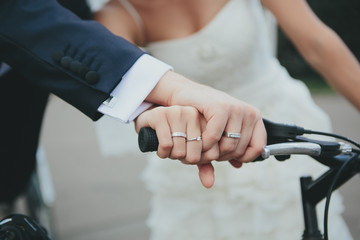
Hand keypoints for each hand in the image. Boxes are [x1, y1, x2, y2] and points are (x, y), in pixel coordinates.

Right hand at [135, 105, 214, 187]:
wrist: (149, 121)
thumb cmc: (173, 136)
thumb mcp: (191, 148)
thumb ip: (203, 165)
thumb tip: (209, 184)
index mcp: (204, 120)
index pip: (211, 153)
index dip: (197, 161)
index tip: (188, 155)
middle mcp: (192, 114)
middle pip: (195, 155)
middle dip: (183, 159)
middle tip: (176, 153)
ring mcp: (176, 112)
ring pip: (180, 151)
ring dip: (171, 156)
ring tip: (168, 149)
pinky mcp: (160, 115)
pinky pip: (166, 145)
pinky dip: (162, 153)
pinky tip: (160, 149)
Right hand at [146, 71, 266, 164]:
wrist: (185, 96)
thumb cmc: (203, 115)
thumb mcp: (219, 134)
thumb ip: (227, 152)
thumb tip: (238, 166)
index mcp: (254, 117)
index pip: (258, 147)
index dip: (242, 157)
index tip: (226, 156)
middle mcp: (248, 112)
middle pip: (239, 150)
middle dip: (221, 156)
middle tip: (207, 151)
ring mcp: (235, 108)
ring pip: (228, 146)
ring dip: (211, 152)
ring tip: (201, 147)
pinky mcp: (220, 108)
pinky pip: (214, 137)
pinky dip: (203, 144)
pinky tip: (197, 140)